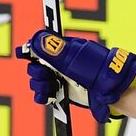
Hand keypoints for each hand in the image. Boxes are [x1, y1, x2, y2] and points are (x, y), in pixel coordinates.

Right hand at [21, 30, 135, 122]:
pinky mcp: (63, 92)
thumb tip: (35, 39)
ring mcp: (61, 78)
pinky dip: (42, 96)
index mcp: (61, 50)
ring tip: (52, 87)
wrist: (112, 90)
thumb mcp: (74, 59)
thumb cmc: (98, 69)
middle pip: (35, 66)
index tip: (23, 53)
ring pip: (37, 81)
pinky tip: (47, 96)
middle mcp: (59, 63)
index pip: (39, 47)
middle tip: (47, 76)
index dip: (30, 50)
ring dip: (40, 85)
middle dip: (37, 72)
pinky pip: (44, 95)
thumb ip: (53, 50)